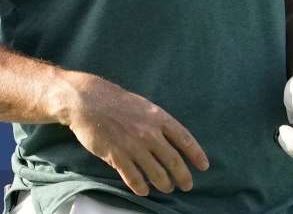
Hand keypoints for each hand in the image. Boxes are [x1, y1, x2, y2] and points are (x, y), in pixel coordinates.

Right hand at [62, 74, 209, 196]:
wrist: (88, 101)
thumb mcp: (144, 106)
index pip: (184, 139)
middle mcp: (149, 133)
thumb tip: (172, 139)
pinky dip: (140, 187)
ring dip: (164, 184)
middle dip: (183, 176)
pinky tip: (144, 191)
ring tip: (167, 188)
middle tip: (187, 185)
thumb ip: (158, 122)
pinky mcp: (117, 156)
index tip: (204, 167)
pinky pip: (133, 178)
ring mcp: (133, 146)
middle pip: (173, 161)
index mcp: (158, 118)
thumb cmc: (117, 102)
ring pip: (156, 173)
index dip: (196, 155)